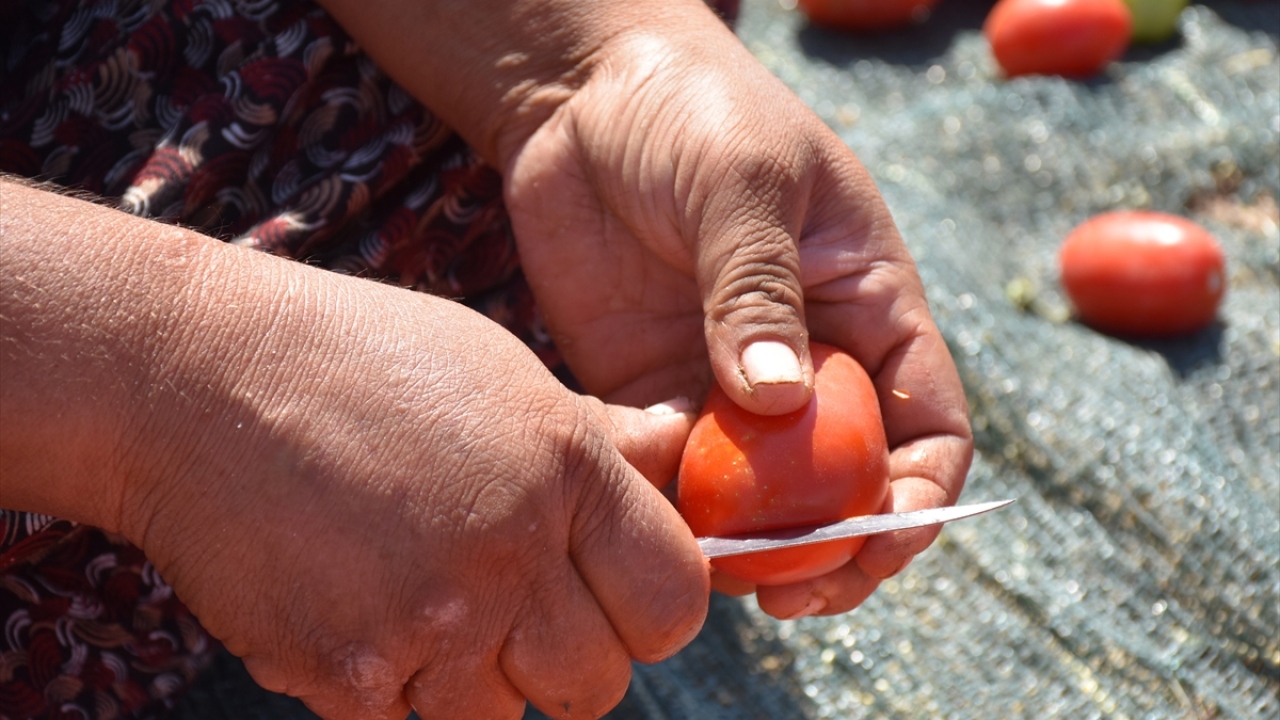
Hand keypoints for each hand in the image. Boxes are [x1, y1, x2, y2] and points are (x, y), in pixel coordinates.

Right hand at [0, 181, 708, 719]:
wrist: (193, 379)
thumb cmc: (358, 360)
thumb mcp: (500, 373)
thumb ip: (600, 436)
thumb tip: (679, 450)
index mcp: (565, 471)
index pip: (674, 602)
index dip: (652, 611)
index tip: (615, 600)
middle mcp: (510, 553)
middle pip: (598, 684)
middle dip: (566, 661)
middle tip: (513, 610)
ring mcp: (427, 621)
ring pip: (501, 717)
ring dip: (473, 679)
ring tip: (421, 598)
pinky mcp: (345, 674)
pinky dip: (390, 686)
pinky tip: (357, 607)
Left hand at [500, 6, 973, 617]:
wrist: (586, 90)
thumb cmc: (694, 110)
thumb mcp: (744, 184)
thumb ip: (758, 289)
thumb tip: (776, 402)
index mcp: (870, 310)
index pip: (926, 428)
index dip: (916, 499)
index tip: (875, 541)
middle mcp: (809, 359)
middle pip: (841, 485)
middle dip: (824, 549)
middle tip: (779, 588)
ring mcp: (727, 381)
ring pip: (754, 495)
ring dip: (737, 541)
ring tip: (701, 564)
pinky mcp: (651, 388)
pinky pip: (669, 467)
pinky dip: (662, 500)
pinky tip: (635, 501)